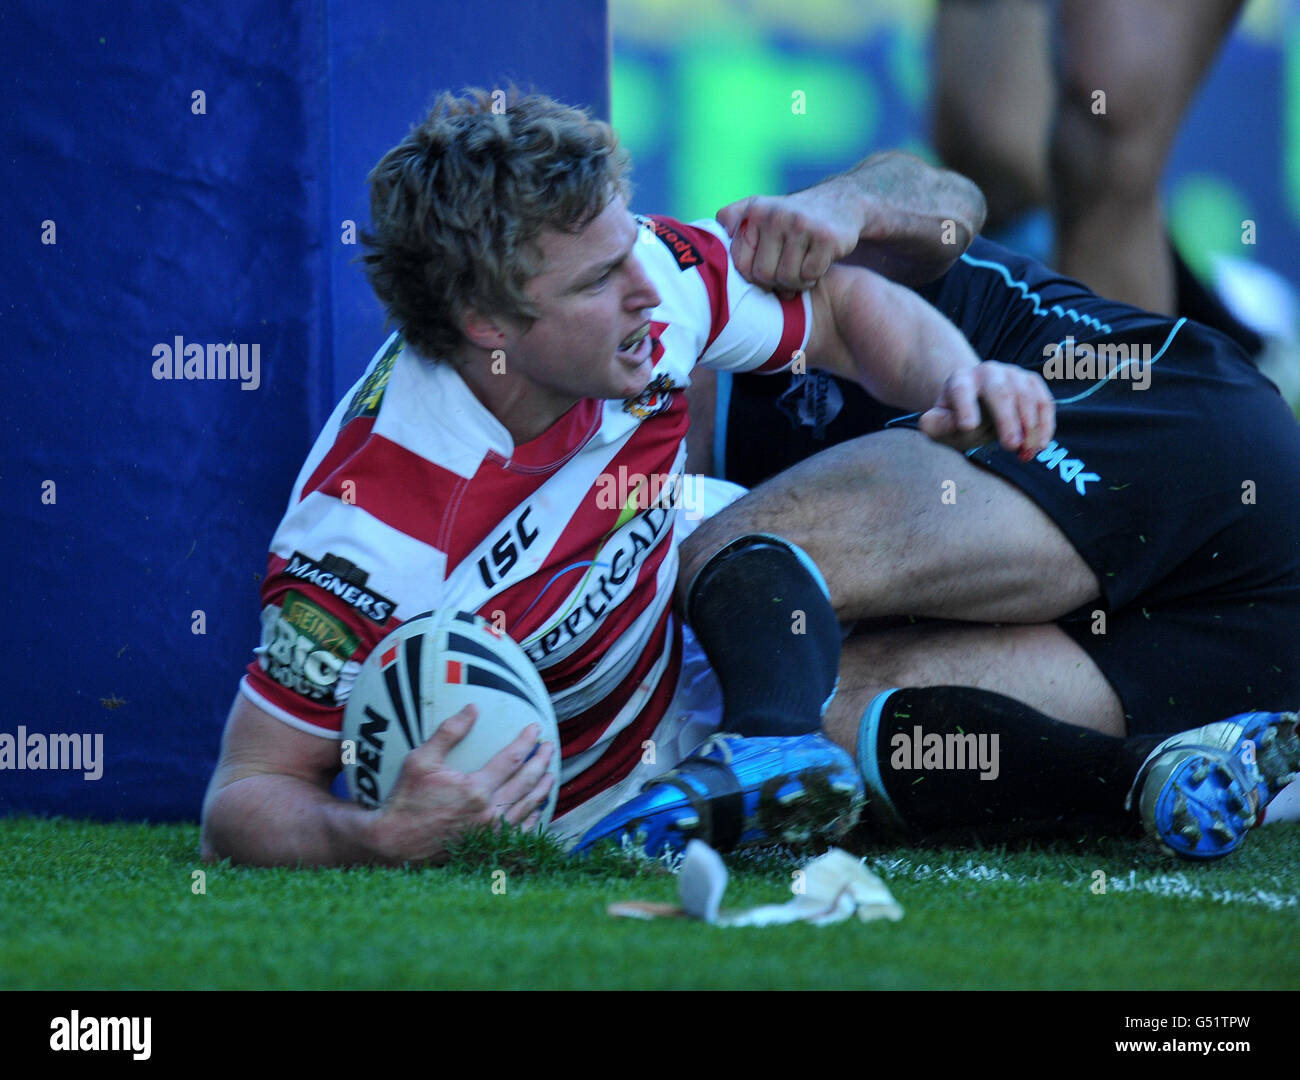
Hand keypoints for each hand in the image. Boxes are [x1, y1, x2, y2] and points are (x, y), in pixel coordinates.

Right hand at [375, 704, 555, 862]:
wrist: (396, 843)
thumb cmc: (406, 800)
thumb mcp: (420, 760)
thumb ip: (449, 732)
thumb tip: (473, 708)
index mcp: (476, 789)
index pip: (512, 758)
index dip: (527, 741)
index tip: (536, 728)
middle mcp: (489, 811)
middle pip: (526, 782)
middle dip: (541, 762)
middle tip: (550, 747)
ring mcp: (490, 832)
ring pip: (527, 807)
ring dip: (542, 788)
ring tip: (550, 774)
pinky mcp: (487, 845)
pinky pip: (520, 832)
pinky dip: (533, 818)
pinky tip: (537, 809)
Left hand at [717, 186, 865, 295]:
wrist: (843, 201)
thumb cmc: (793, 216)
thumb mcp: (761, 207)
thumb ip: (732, 219)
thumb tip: (705, 242)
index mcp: (754, 211)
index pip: (740, 264)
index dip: (753, 276)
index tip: (765, 271)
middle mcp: (775, 215)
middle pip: (763, 275)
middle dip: (775, 283)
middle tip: (785, 276)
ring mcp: (801, 225)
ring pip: (787, 279)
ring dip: (795, 283)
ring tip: (800, 272)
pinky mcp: (826, 237)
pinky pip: (809, 276)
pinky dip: (812, 279)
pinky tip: (816, 266)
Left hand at [918, 362, 1054, 459]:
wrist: (977, 405)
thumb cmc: (956, 419)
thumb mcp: (940, 425)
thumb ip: (936, 425)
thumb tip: (941, 422)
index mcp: (959, 380)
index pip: (961, 390)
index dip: (965, 406)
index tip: (968, 426)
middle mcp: (987, 372)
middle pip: (999, 390)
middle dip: (1006, 418)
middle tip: (1010, 445)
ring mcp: (1012, 374)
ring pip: (1025, 396)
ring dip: (1029, 427)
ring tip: (1024, 453)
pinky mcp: (1032, 383)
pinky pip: (1044, 402)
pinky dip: (1044, 425)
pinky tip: (1040, 446)